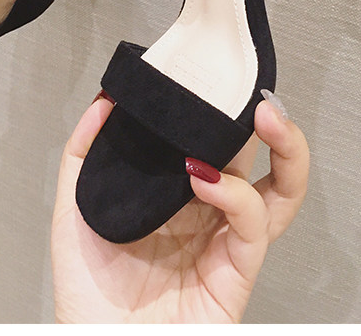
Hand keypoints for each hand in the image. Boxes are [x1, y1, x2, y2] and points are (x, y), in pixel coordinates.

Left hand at [51, 92, 308, 322]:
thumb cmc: (88, 288)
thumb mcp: (75, 206)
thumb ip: (84, 151)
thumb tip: (105, 99)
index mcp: (176, 191)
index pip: (212, 139)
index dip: (220, 108)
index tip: (212, 72)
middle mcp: (208, 211)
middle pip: (256, 158)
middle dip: (266, 119)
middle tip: (255, 90)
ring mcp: (225, 240)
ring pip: (279, 191)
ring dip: (285, 149)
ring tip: (265, 116)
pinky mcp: (235, 272)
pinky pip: (252, 227)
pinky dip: (236, 195)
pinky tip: (206, 177)